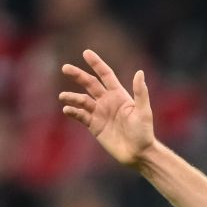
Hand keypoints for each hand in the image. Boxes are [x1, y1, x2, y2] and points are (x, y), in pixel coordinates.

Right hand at [59, 50, 154, 167]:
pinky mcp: (94, 126)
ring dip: (72, 97)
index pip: (105, 75)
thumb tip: (140, 72)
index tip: (86, 53)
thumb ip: (140, 93)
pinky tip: (67, 110)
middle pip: (90, 84)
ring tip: (63, 96)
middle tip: (65, 68)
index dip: (96, 64)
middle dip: (78, 75)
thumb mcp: (143, 111)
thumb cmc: (144, 132)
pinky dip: (73, 111)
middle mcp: (107, 101)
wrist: (138, 153)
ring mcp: (99, 113)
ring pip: (82, 100)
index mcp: (119, 94)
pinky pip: (81, 116)